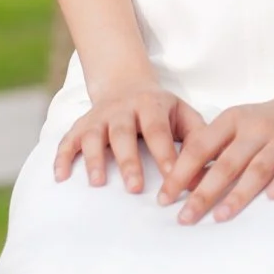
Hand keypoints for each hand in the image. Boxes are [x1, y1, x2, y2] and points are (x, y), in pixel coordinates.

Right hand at [54, 83, 205, 193]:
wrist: (125, 84)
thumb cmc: (161, 111)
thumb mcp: (184, 115)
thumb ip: (197, 139)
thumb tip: (212, 172)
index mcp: (151, 105)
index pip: (158, 130)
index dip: (164, 153)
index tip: (172, 178)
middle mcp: (122, 109)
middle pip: (123, 134)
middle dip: (128, 161)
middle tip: (134, 188)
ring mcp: (99, 117)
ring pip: (92, 136)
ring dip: (94, 159)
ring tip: (98, 183)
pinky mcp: (81, 125)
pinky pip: (67, 140)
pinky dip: (62, 157)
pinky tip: (61, 177)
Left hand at [160, 89, 273, 224]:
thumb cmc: (265, 121)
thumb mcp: (235, 125)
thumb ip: (213, 149)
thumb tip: (185, 182)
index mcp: (232, 120)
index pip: (200, 147)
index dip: (181, 173)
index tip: (165, 198)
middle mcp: (256, 127)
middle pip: (226, 163)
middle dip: (204, 192)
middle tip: (185, 217)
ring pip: (258, 168)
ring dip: (238, 194)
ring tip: (220, 217)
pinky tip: (272, 198)